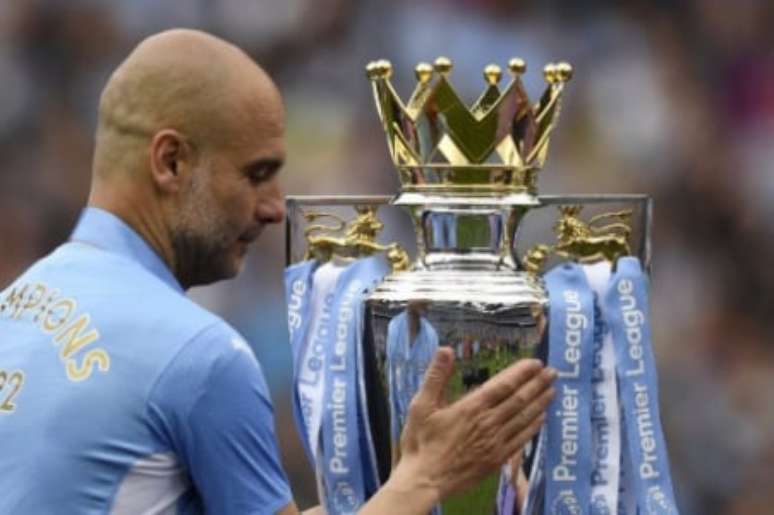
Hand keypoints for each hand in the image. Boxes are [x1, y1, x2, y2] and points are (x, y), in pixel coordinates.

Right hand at [384, 348, 554, 504]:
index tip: (536, 363)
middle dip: (537, 384)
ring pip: (524, 418)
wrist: (425, 480)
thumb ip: (435, 376)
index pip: (503, 384)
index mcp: (471, 407)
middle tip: (552, 372)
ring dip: (540, 402)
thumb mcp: (421, 405)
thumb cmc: (420, 441)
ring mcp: (495, 442)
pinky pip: (521, 439)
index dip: (521, 372)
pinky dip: (533, 427)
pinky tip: (541, 418)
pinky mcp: (497, 459)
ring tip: (552, 390)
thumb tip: (445, 350)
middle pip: (519, 399)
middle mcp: (488, 423)